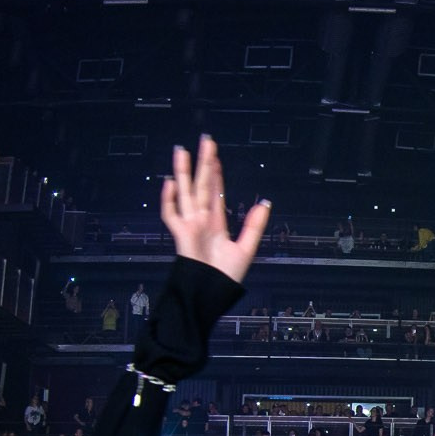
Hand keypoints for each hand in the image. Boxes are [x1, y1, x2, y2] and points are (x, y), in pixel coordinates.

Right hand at [160, 136, 268, 283]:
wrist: (211, 294)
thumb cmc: (225, 277)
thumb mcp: (246, 249)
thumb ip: (254, 225)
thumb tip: (265, 203)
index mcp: (216, 223)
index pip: (216, 192)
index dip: (216, 174)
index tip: (216, 156)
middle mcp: (201, 220)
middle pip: (202, 185)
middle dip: (203, 163)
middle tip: (205, 141)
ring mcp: (189, 225)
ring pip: (186, 192)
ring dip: (183, 172)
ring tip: (181, 151)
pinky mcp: (181, 234)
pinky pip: (171, 214)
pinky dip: (169, 200)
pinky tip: (170, 183)